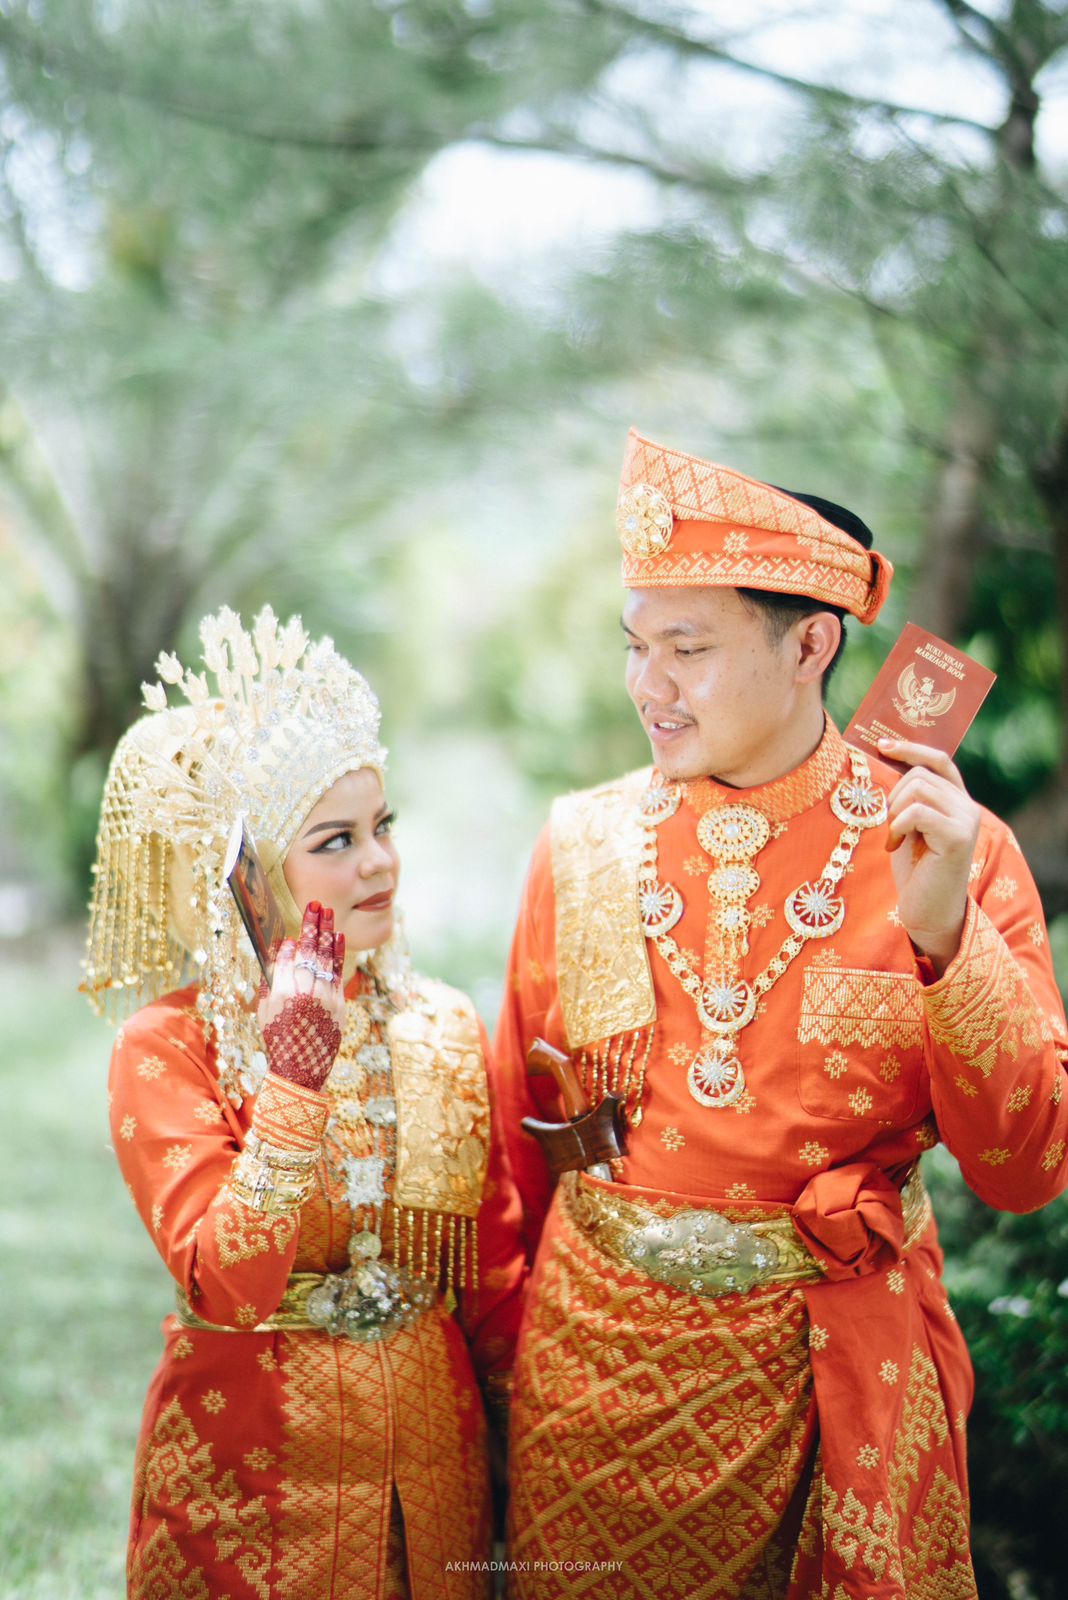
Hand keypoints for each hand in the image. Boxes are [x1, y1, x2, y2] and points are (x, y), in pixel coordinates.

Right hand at [257, 901, 345, 1089]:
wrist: (302, 1069)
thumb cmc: (278, 1040)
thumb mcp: (265, 1012)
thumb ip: (270, 982)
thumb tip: (278, 954)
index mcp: (281, 993)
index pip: (287, 958)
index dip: (290, 943)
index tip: (290, 935)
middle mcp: (304, 992)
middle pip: (309, 950)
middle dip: (311, 924)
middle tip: (313, 904)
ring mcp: (324, 996)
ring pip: (326, 956)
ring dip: (326, 931)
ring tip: (326, 911)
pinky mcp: (339, 1003)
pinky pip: (339, 971)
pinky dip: (338, 952)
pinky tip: (337, 936)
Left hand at [880, 738, 980, 976]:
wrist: (927, 910)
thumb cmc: (914, 870)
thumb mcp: (908, 826)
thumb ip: (907, 798)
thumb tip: (882, 762)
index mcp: (956, 800)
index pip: (939, 760)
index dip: (911, 748)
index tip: (882, 745)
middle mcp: (967, 806)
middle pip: (919, 775)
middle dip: (893, 797)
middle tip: (890, 829)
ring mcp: (966, 820)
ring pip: (916, 789)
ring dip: (894, 813)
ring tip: (894, 839)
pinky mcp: (958, 836)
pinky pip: (917, 812)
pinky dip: (898, 827)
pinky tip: (895, 847)